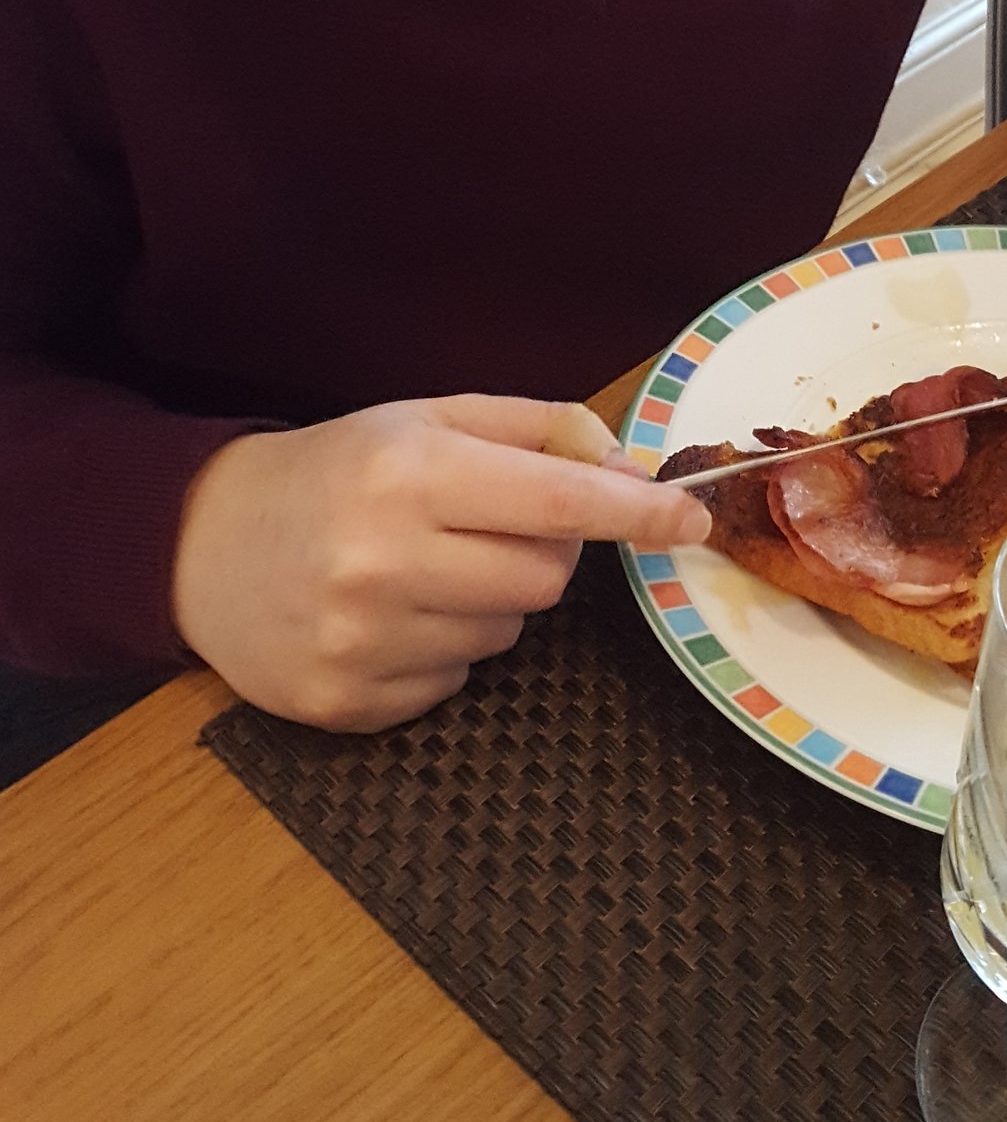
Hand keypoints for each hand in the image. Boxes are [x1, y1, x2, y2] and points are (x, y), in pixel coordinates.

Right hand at [170, 392, 711, 730]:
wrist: (201, 546)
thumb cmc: (332, 471)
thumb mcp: (423, 418)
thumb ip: (532, 428)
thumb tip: (625, 464)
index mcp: (411, 471)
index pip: (559, 499)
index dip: (636, 512)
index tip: (689, 519)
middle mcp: (386, 557)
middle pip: (547, 578)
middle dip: (540, 552)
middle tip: (484, 527)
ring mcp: (365, 640)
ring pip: (505, 634)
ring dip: (487, 603)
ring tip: (420, 570)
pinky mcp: (349, 703)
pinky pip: (454, 681)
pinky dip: (441, 652)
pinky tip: (389, 617)